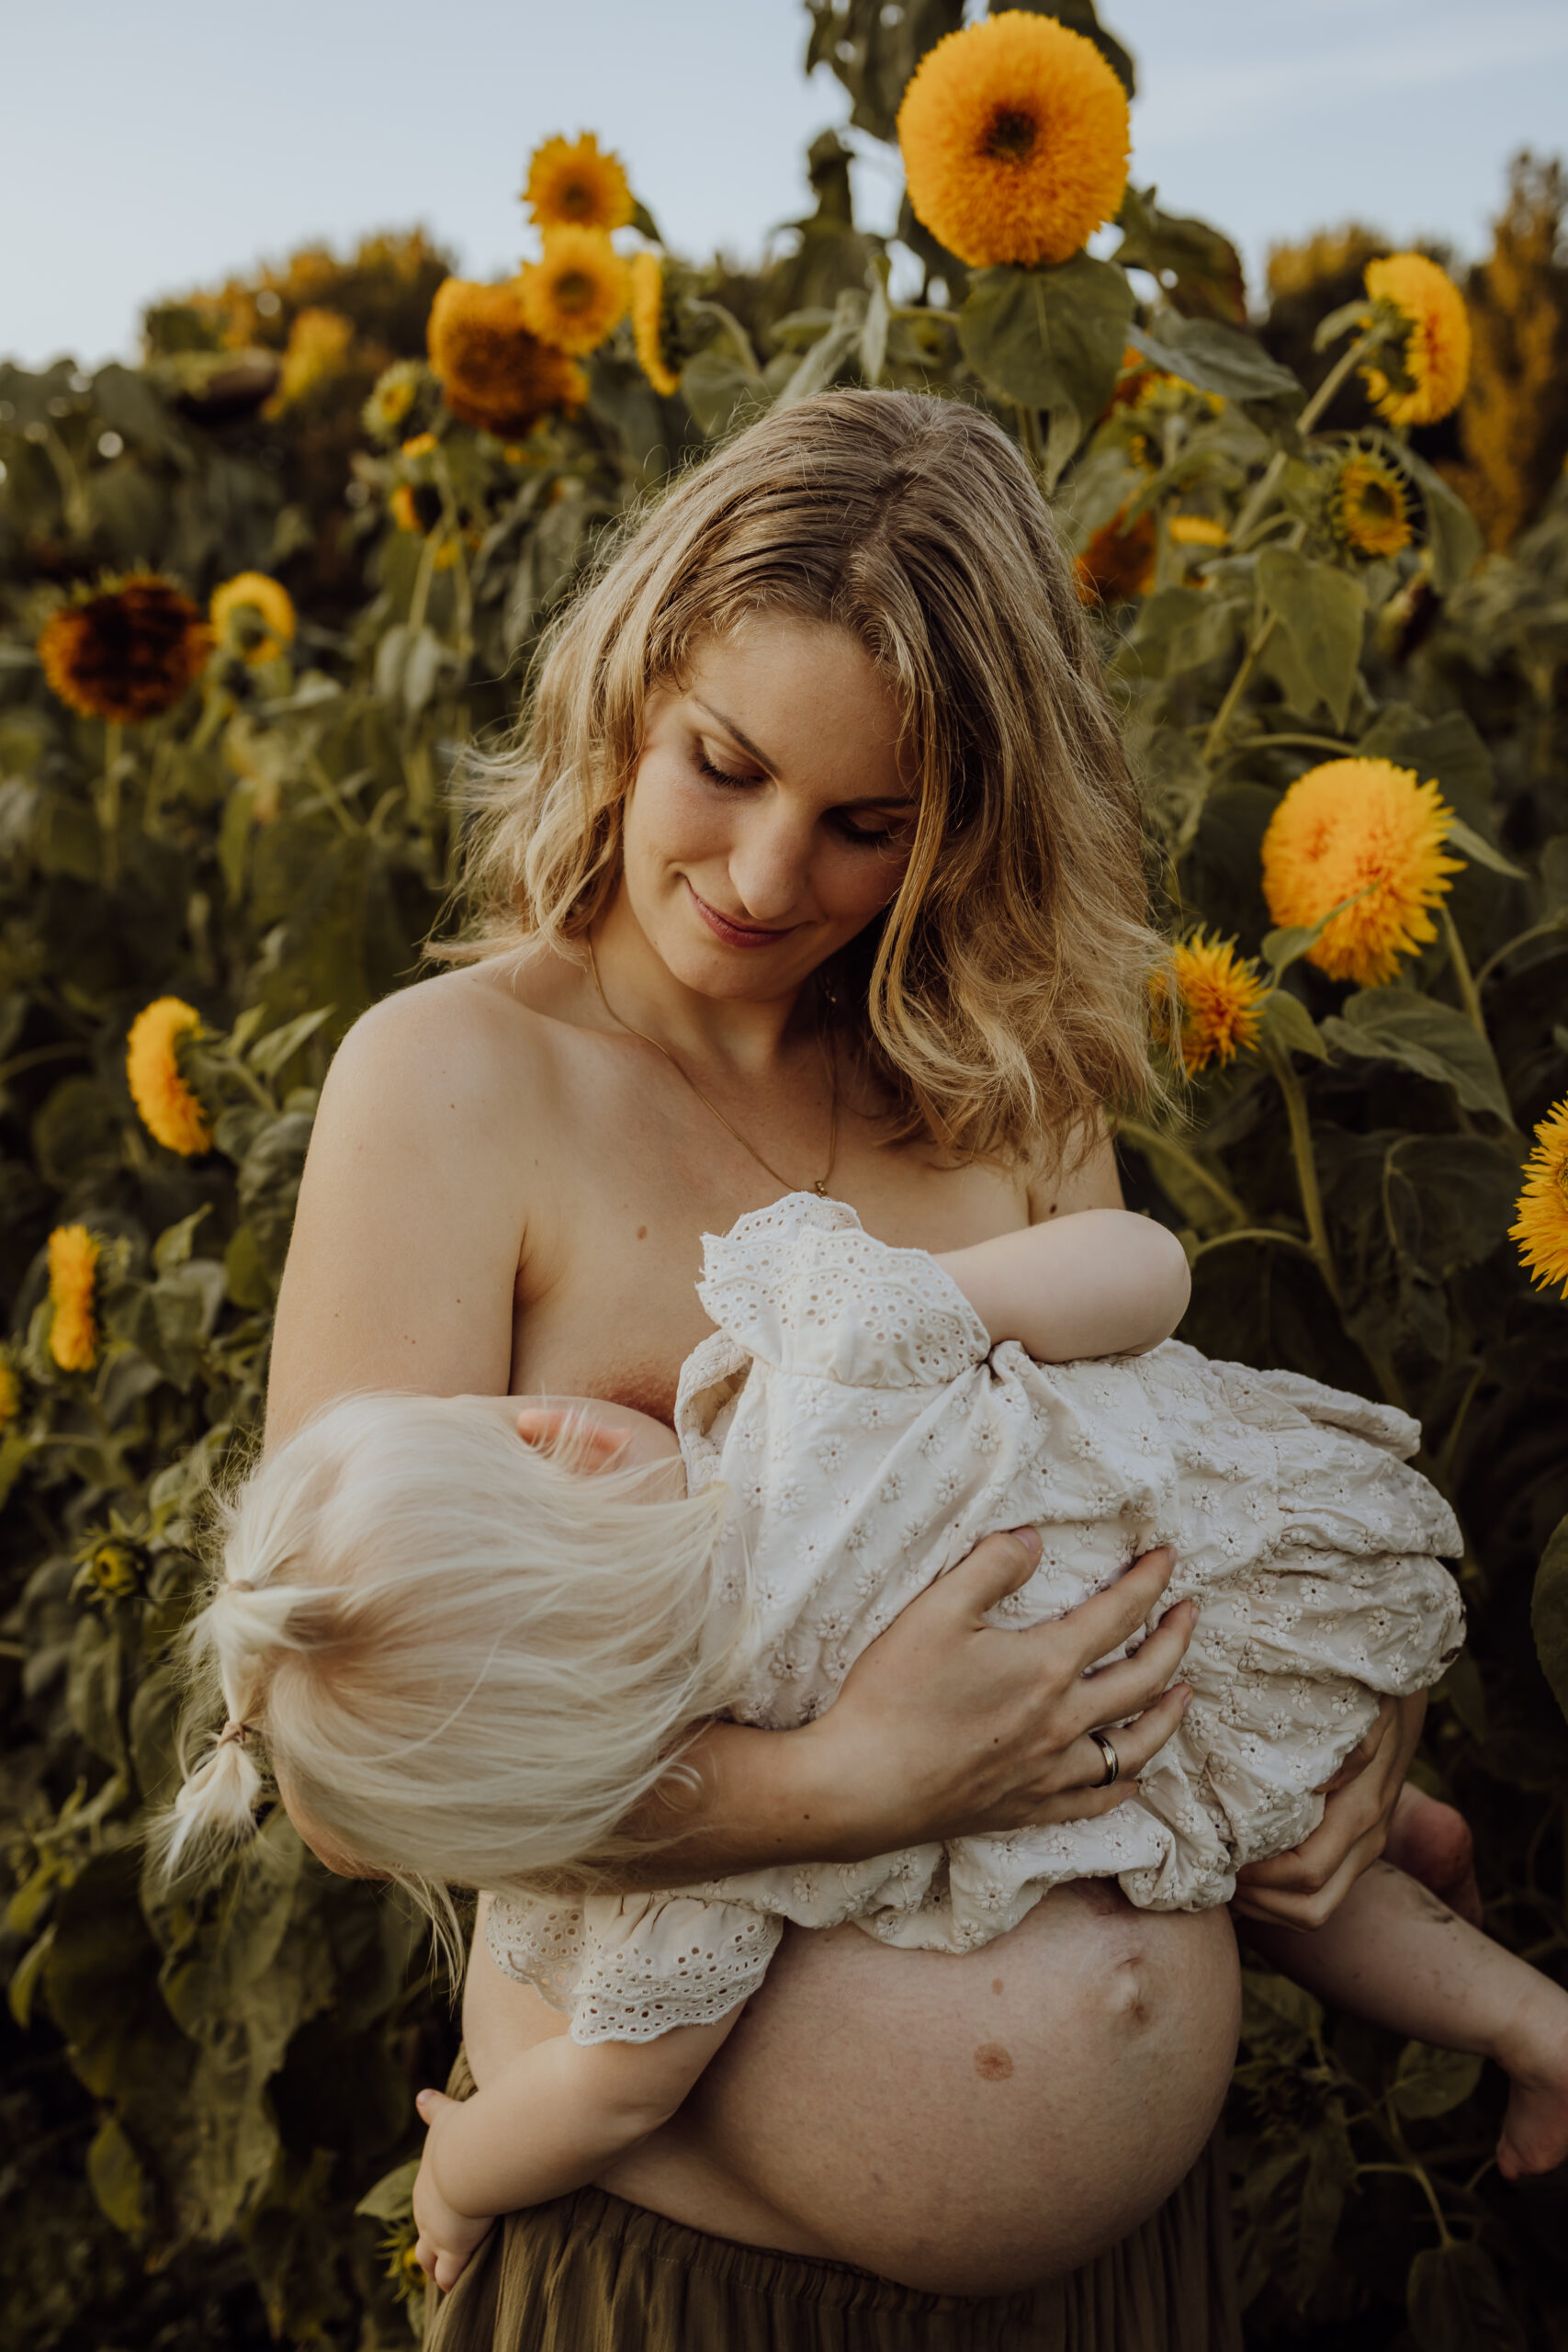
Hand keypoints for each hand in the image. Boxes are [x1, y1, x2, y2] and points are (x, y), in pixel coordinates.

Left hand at [412, 2087, 494, 2293]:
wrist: (468, 2159)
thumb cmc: (463, 2136)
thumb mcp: (446, 2118)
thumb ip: (434, 2109)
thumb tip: (421, 2094)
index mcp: (426, 2185)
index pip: (425, 2205)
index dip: (433, 2214)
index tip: (441, 2220)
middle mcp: (425, 2212)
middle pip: (422, 2239)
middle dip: (431, 2247)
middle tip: (441, 2255)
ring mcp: (437, 2234)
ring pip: (428, 2261)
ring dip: (437, 2267)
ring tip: (447, 2276)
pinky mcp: (454, 2250)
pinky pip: (450, 2276)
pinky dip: (454, 2281)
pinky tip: (461, 2287)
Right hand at [808, 1530, 1195, 1852]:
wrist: (862, 1785)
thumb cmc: (894, 1693)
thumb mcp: (936, 1610)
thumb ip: (991, 1567)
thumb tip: (1034, 1540)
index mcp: (1047, 1667)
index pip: (1117, 1616)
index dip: (1148, 1582)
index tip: (1168, 1558)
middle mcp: (1063, 1722)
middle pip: (1143, 1680)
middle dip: (1174, 1641)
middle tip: (1189, 1613)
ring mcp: (1050, 1772)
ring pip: (1133, 1747)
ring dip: (1166, 1716)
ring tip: (1184, 1693)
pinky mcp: (1028, 1808)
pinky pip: (1097, 1802)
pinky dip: (1124, 1787)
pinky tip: (1134, 1779)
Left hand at [1232, 1692, 1425, 1929]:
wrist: (1400, 1702)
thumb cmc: (1366, 1701)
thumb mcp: (1358, 1712)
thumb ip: (1350, 1746)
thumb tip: (1319, 1785)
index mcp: (1359, 1812)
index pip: (1307, 1872)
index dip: (1262, 1877)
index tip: (1222, 1856)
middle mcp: (1365, 1841)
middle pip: (1311, 1909)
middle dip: (1259, 1903)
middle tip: (1214, 1876)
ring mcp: (1361, 1850)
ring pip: (1315, 1910)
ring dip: (1267, 1905)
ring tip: (1224, 1877)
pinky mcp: (1352, 1848)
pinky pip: (1318, 1892)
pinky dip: (1279, 1893)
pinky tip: (1246, 1868)